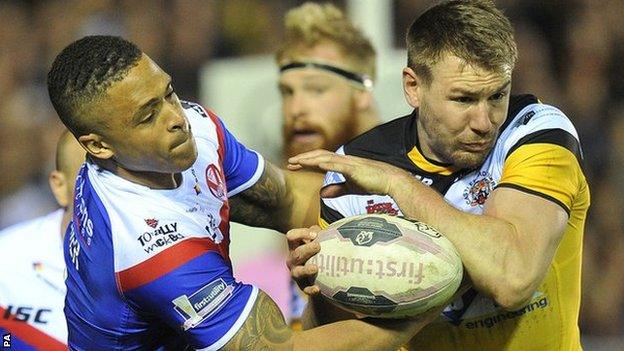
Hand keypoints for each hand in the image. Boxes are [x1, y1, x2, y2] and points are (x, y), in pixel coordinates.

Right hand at [286, 226, 320, 294]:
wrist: (318, 275)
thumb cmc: (319, 252)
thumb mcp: (319, 240)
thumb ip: (322, 234)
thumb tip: (331, 230)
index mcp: (295, 246)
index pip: (292, 236)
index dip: (301, 234)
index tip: (315, 234)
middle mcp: (293, 259)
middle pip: (296, 253)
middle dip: (306, 250)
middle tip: (318, 246)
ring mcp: (296, 273)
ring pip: (297, 272)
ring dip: (305, 270)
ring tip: (315, 268)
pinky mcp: (302, 286)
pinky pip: (305, 289)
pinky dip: (310, 289)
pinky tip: (318, 288)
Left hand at [287, 149, 410, 197]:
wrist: (390, 180)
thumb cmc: (373, 183)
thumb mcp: (351, 188)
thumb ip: (337, 189)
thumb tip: (322, 193)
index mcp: (342, 164)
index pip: (321, 160)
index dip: (307, 162)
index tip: (294, 165)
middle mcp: (344, 160)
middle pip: (320, 156)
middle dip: (304, 159)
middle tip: (290, 163)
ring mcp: (349, 163)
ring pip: (325, 158)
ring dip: (310, 159)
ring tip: (297, 162)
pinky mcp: (355, 168)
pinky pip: (338, 165)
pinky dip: (327, 164)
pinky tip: (317, 164)